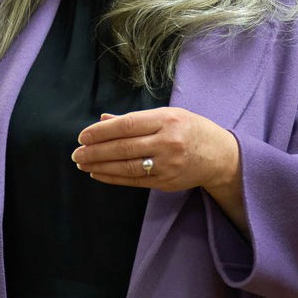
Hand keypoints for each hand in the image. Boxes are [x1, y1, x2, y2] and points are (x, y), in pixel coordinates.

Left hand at [73, 108, 240, 193]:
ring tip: (82, 163)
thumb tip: (103, 119)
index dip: (101, 132)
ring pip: (126, 166)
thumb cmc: (192, 130)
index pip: (127, 125)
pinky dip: (113, 177)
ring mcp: (167, 165)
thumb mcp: (169, 115)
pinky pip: (134, 180)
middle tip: (76, 153)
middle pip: (123, 147)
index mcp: (167, 120)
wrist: (221, 157)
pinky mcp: (166, 182)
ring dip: (100, 166)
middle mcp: (168, 142)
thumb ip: (136, 119)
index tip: (83, 136)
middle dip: (95, 151)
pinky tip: (98, 173)